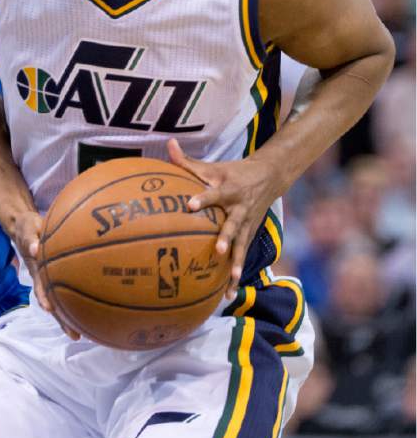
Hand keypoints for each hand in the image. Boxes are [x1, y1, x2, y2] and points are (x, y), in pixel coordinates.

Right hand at [13, 211, 79, 340]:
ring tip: (85, 333)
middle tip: (75, 335)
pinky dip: (78, 302)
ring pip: (61, 302)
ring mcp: (50, 279)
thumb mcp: (27, 228)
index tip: (50, 310)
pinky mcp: (59, 276)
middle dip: (62, 320)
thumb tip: (34, 249)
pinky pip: (69, 291)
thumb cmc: (28, 227)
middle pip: (53, 303)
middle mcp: (44, 278)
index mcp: (36, 269)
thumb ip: (30, 238)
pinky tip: (92, 310)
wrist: (26, 227)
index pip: (40, 287)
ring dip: (70, 318)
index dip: (45, 299)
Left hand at [167, 139, 279, 298]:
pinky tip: (230, 293)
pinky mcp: (250, 235)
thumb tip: (168, 143)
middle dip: (226, 238)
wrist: (270, 176)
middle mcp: (239, 208)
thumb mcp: (212, 166)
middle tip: (218, 250)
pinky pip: (243, 256)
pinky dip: (237, 275)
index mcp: (228, 189)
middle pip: (233, 225)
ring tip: (230, 283)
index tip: (189, 205)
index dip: (202, 198)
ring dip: (237, 265)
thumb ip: (187, 161)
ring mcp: (247, 224)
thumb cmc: (232, 172)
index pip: (212, 194)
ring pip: (242, 246)